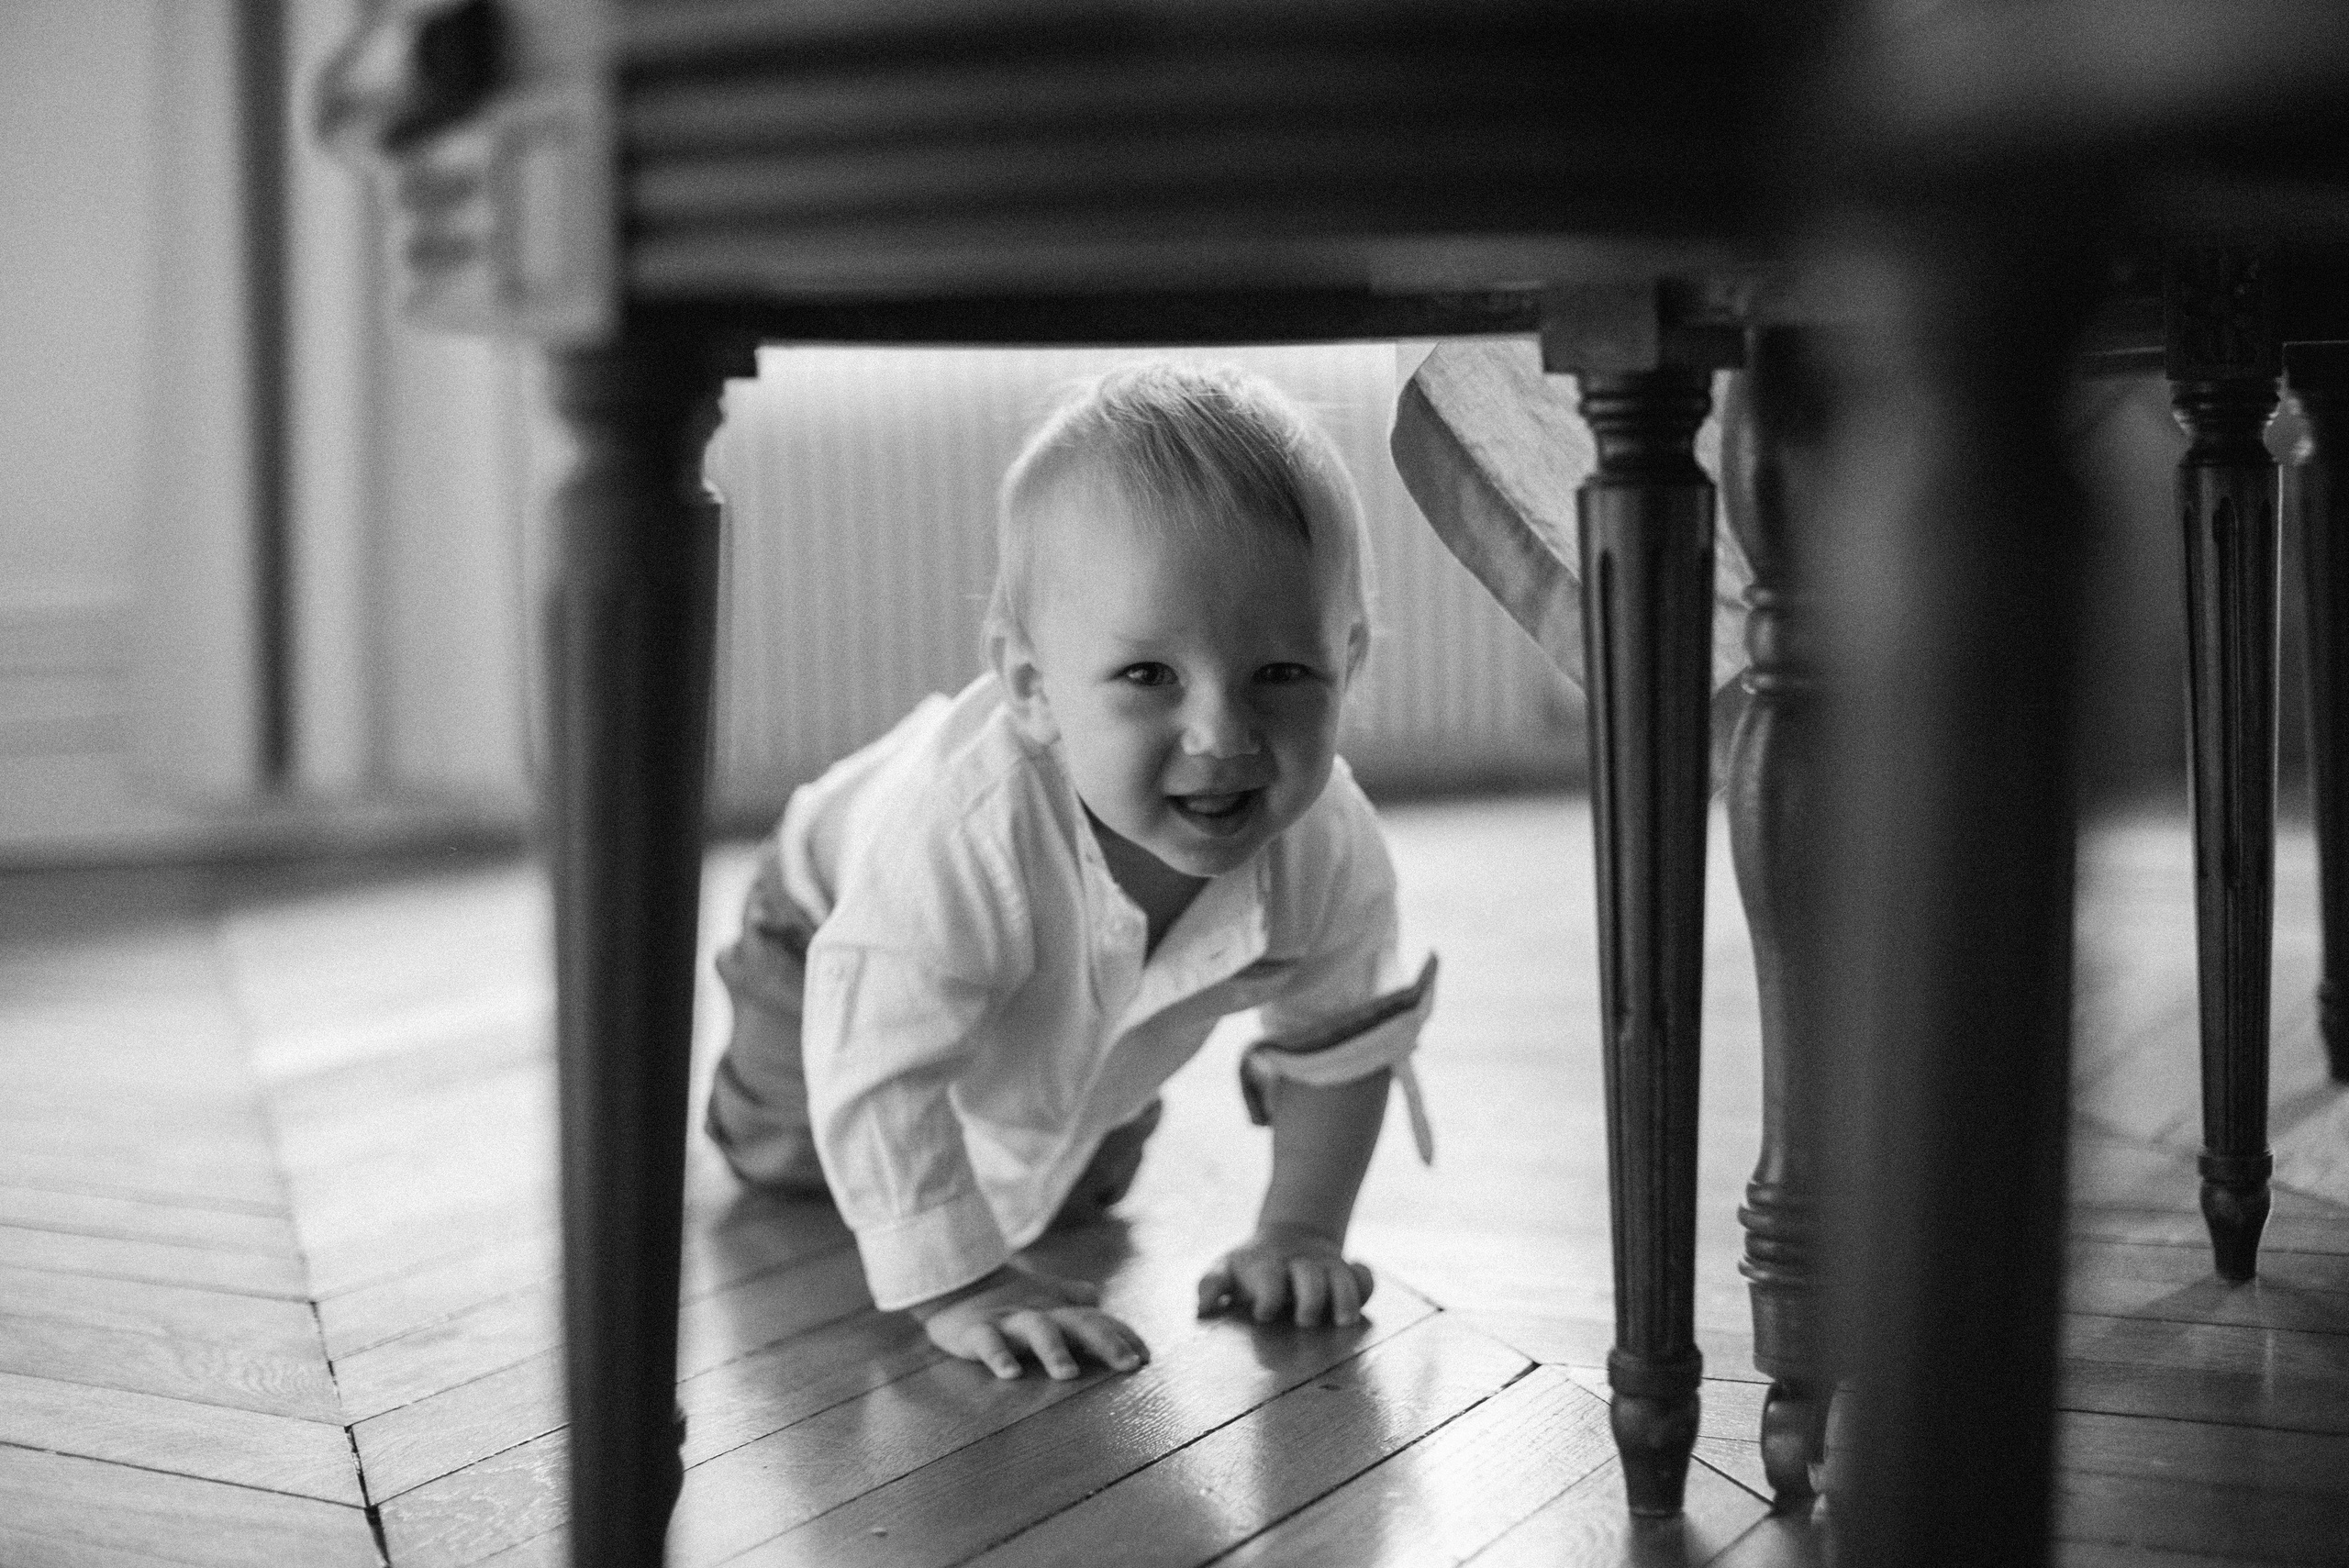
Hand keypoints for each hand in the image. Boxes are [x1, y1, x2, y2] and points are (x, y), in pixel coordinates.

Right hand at [907, 1262, 1149, 1380]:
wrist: (956, 1284)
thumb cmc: (1011, 1301)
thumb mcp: (1047, 1302)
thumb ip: (1076, 1303)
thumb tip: (1102, 1301)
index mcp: (1060, 1311)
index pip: (1099, 1321)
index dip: (1124, 1336)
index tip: (1148, 1358)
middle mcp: (1041, 1312)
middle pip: (1079, 1323)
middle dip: (1106, 1343)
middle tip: (1129, 1365)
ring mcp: (1010, 1320)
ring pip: (1037, 1330)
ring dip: (1054, 1351)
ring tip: (1068, 1374)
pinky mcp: (977, 1329)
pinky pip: (988, 1342)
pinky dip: (999, 1356)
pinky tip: (1009, 1374)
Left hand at [1196, 1223, 1374, 1325]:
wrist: (1288, 1239)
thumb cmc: (1250, 1268)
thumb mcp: (1226, 1270)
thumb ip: (1212, 1285)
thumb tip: (1202, 1308)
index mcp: (1267, 1267)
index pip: (1269, 1278)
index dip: (1267, 1294)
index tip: (1262, 1313)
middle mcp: (1299, 1267)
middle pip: (1310, 1277)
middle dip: (1310, 1298)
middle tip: (1305, 1321)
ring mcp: (1325, 1269)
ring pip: (1341, 1278)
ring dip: (1345, 1296)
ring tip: (1344, 1320)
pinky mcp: (1346, 1273)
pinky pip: (1364, 1277)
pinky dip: (1366, 1283)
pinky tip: (1362, 1293)